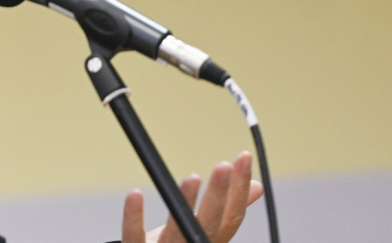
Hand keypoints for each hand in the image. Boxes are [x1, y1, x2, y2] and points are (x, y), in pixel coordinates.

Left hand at [121, 151, 263, 242]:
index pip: (232, 217)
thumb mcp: (206, 230)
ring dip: (187, 204)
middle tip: (224, 165)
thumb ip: (227, 210)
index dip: (240, 188)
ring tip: (193, 178)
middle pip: (210, 225)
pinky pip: (134, 236)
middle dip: (219, 196)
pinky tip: (135, 194)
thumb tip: (258, 186)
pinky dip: (133, 217)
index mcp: (212, 241)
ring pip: (177, 230)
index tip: (244, 157)